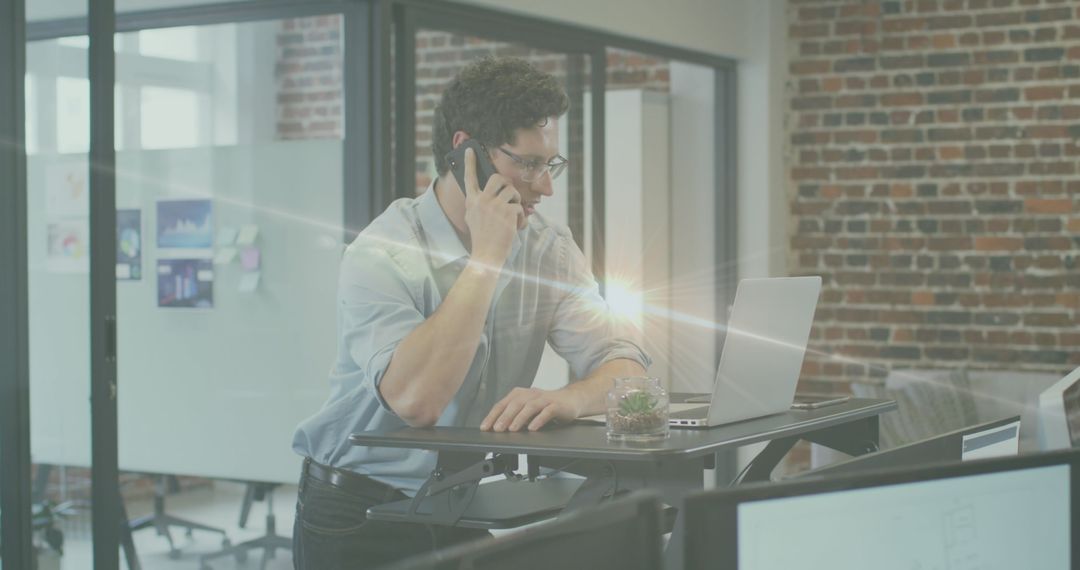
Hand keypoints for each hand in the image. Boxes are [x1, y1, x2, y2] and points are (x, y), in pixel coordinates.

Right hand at [463, 147, 524, 266]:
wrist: (487, 255)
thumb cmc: (482, 238)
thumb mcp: (473, 218)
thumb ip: (479, 204)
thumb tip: (490, 192)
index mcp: (472, 201)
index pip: (469, 177)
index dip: (470, 162)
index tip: (470, 149)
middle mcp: (482, 200)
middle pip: (498, 178)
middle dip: (507, 184)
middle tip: (510, 193)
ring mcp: (495, 205)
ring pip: (512, 191)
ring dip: (516, 201)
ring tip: (514, 213)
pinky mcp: (508, 211)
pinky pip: (519, 207)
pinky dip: (521, 218)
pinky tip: (516, 227)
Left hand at [480, 387, 581, 431]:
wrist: (571, 400)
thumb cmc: (547, 405)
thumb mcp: (528, 410)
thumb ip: (515, 417)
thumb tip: (499, 428)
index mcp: (521, 394)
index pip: (503, 404)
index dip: (493, 415)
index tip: (485, 427)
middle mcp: (531, 394)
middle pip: (515, 404)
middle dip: (504, 417)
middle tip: (497, 429)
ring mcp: (544, 399)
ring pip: (530, 406)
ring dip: (519, 418)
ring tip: (512, 429)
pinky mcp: (557, 405)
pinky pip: (547, 411)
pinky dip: (539, 419)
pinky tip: (533, 428)